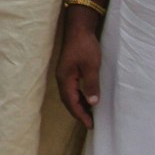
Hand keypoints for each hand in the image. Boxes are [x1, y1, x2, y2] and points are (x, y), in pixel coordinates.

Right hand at [55, 13, 104, 128]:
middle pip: (68, 101)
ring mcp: (64, 75)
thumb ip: (91, 85)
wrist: (78, 29)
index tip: (90, 125)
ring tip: (89, 114)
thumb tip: (93, 103)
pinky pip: (72, 89)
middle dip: (78, 113)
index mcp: (65, 79)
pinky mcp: (68, 71)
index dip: (80, 115)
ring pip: (69, 96)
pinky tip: (87, 98)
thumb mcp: (91, 66)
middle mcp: (62, 79)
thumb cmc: (85, 46)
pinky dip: (78, 97)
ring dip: (78, 106)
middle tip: (90, 123)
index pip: (71, 102)